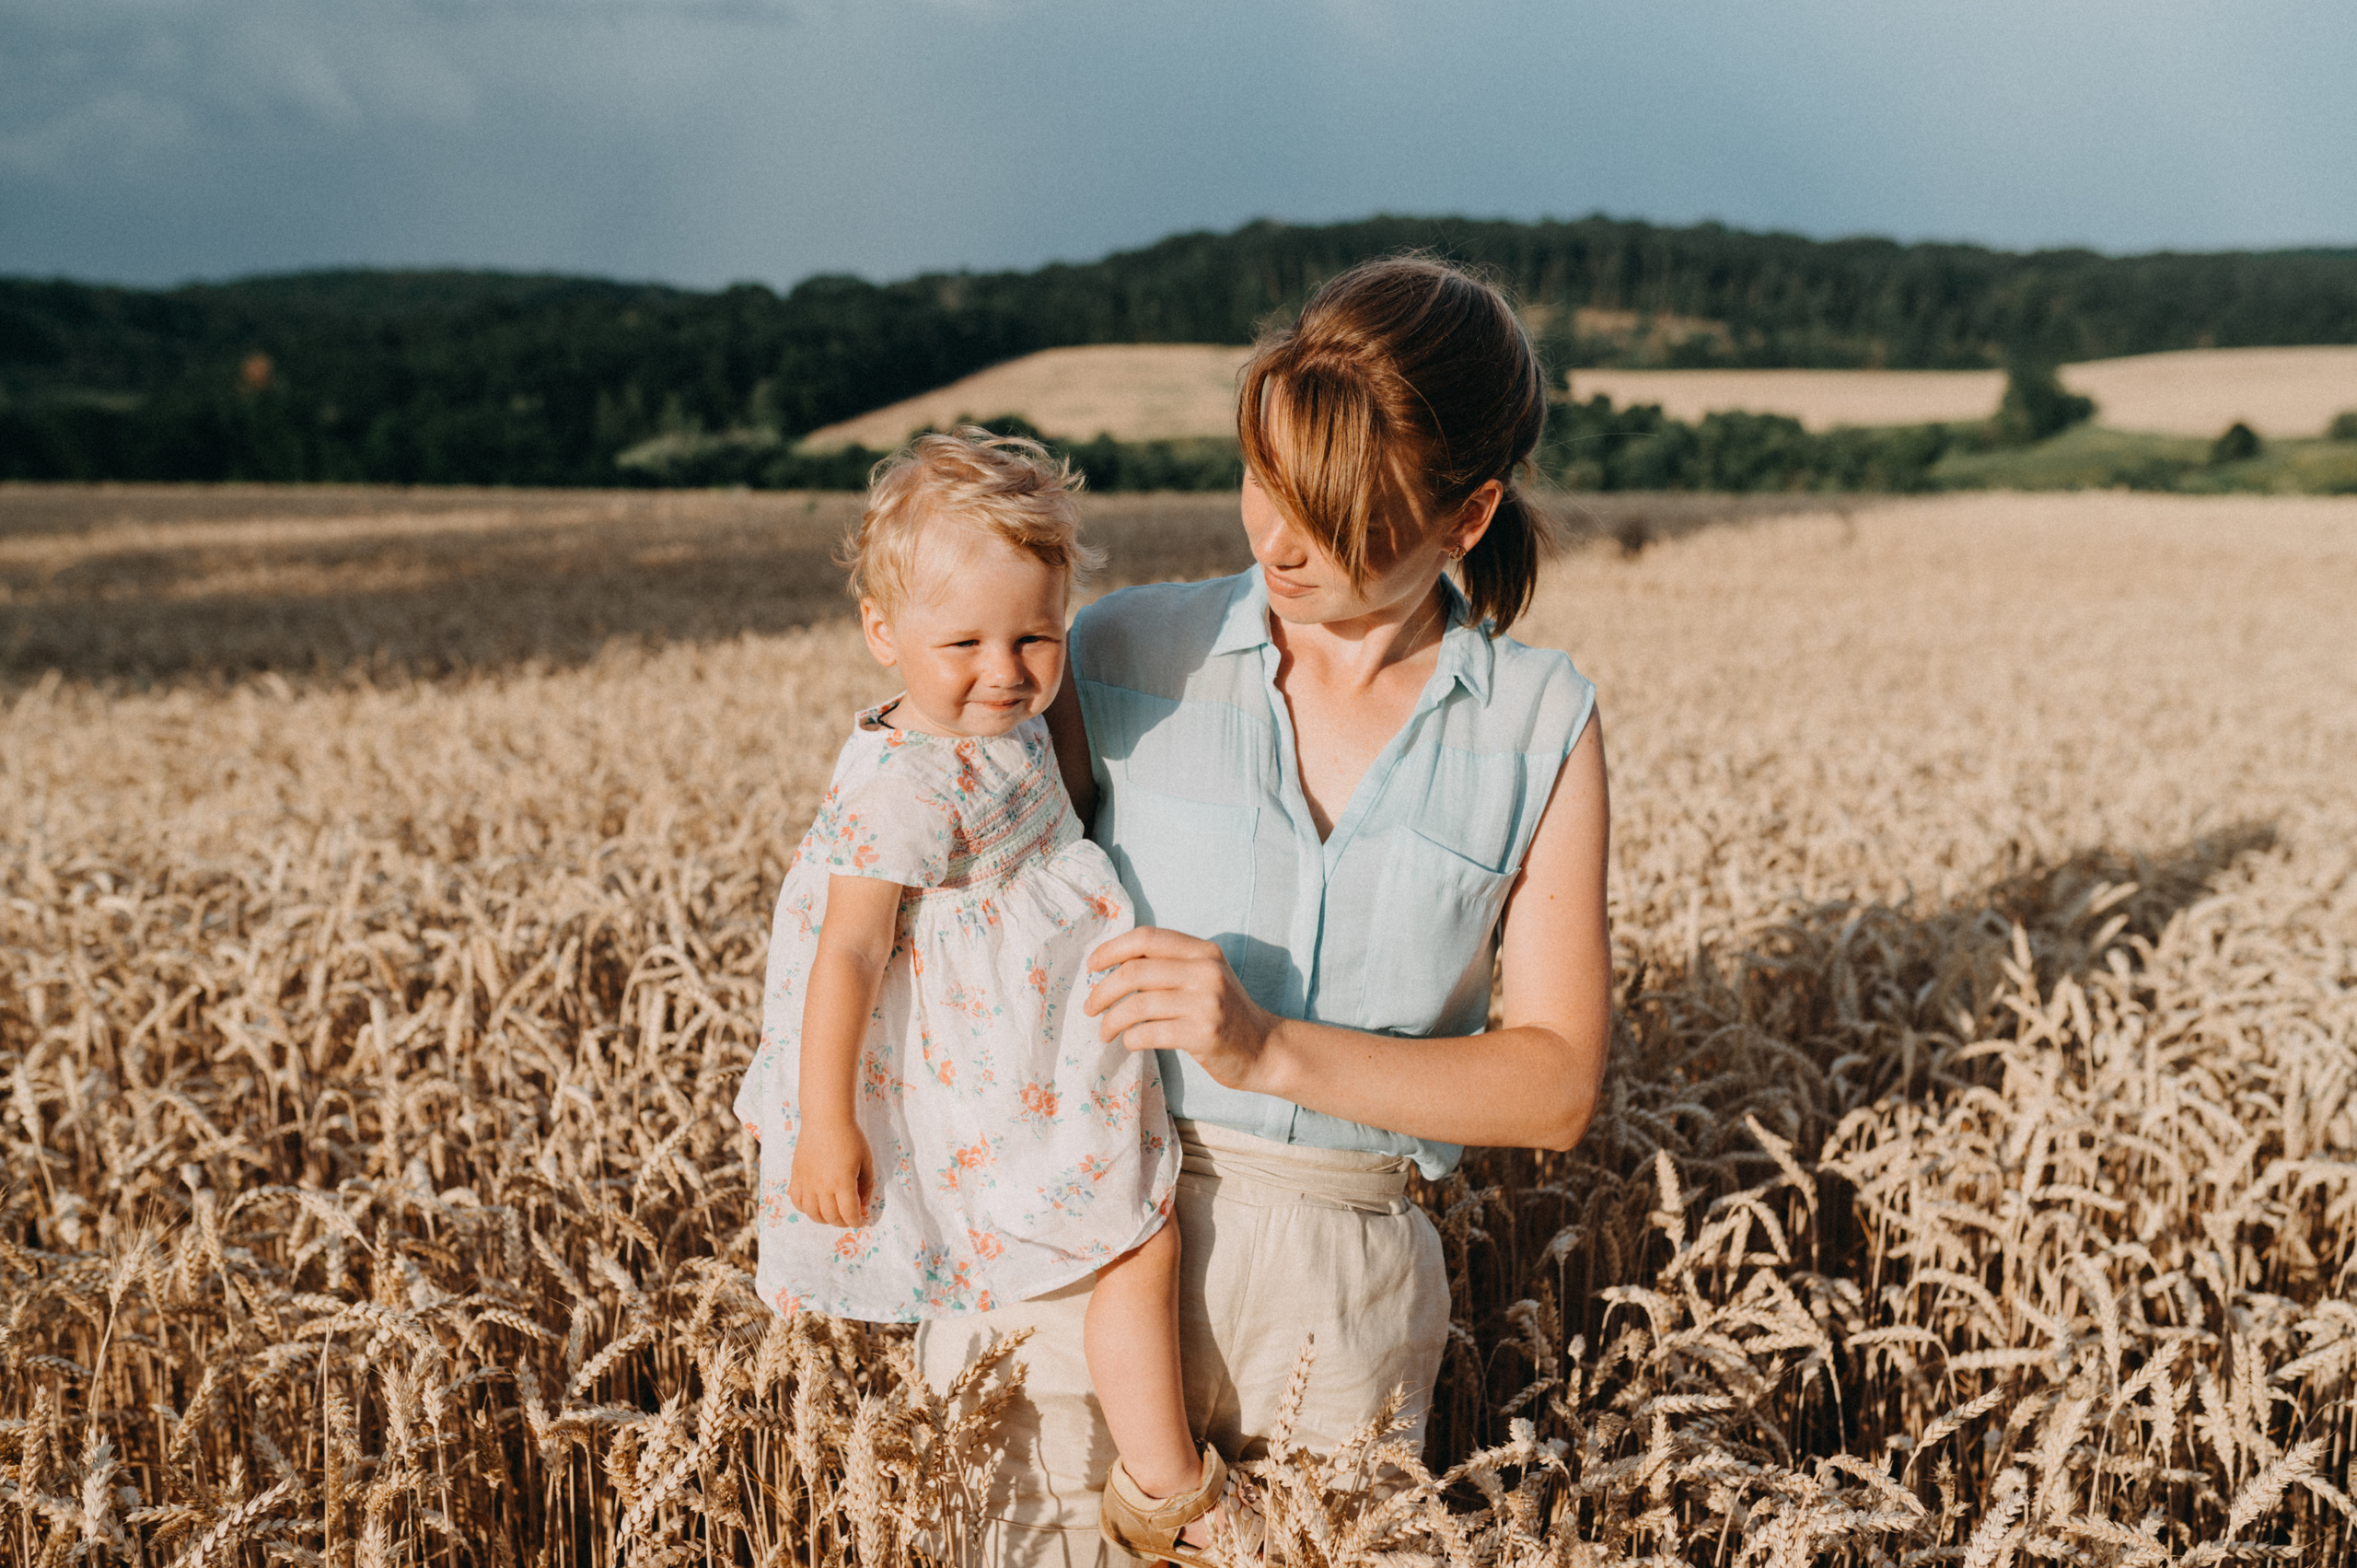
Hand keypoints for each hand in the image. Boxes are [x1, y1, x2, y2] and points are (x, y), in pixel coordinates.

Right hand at [789, 1118, 874, 1227]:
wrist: (825, 1119)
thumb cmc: (850, 1137)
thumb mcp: (866, 1161)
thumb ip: (866, 1185)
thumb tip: (863, 1204)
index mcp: (843, 1183)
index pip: (849, 1214)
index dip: (856, 1222)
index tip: (861, 1221)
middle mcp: (822, 1186)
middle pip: (831, 1217)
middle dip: (842, 1222)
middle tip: (848, 1218)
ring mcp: (807, 1182)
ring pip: (812, 1213)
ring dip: (824, 1219)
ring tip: (832, 1215)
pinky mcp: (796, 1176)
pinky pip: (797, 1201)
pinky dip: (806, 1208)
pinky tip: (814, 1205)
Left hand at [1084, 927, 1279, 1093]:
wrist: (1266, 1049)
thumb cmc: (1225, 1013)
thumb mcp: (1205, 977)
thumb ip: (1169, 965)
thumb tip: (1113, 965)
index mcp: (1203, 951)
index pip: (1147, 937)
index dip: (1112, 949)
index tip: (1092, 966)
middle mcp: (1206, 971)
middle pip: (1135, 971)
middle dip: (1102, 991)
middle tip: (1089, 1008)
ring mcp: (1207, 1003)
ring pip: (1138, 1004)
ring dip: (1112, 1020)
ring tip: (1105, 1032)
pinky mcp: (1204, 1034)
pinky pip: (1150, 1032)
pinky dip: (1131, 1039)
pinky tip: (1130, 1042)